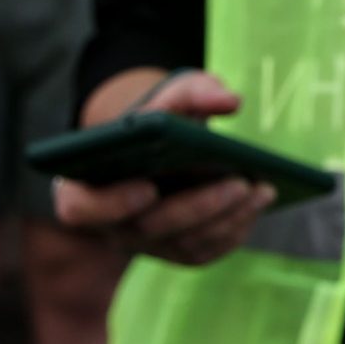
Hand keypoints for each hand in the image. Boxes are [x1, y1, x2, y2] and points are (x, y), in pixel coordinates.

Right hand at [52, 70, 274, 267]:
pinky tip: (259, 201)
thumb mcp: (170, 95)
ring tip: (263, 187)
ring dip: (228, 216)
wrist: (165, 145)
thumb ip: (192, 91)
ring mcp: (147, 243)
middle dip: (197, 206)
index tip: (147, 188)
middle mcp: (112, 223)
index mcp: (86, 186)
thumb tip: (229, 101)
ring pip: (184, 244)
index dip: (111, 204)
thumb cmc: (160, 119)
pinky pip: (207, 250)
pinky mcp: (179, 252)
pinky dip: (236, 227)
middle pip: (148, 227)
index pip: (81, 208)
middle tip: (239, 182)